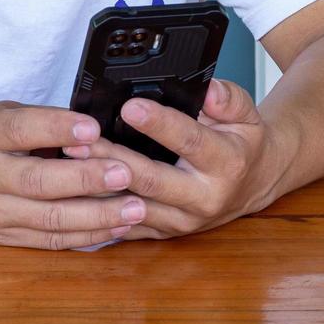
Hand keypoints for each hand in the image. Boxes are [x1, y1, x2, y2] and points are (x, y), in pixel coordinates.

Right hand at [0, 100, 148, 249]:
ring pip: (49, 219)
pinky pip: (51, 240)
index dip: (58, 129)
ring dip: (97, 215)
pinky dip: (88, 235)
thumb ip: (46, 121)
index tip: (94, 128)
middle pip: (38, 181)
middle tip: (126, 174)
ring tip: (135, 208)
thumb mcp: (7, 113)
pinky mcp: (5, 238)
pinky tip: (117, 226)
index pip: (22, 131)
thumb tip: (98, 130)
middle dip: (87, 180)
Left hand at [72, 79, 287, 239]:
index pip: (190, 141)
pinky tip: (73, 192)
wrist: (253, 185)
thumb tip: (208, 89)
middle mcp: (204, 198)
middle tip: (80, 140)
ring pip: (132, 207)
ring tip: (70, 161)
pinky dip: (98, 211)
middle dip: (113, 159)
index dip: (159, 124)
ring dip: (97, 187)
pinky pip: (125, 226)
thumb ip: (228, 98)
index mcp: (227, 164)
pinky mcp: (165, 234)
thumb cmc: (244, 143)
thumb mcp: (247, 113)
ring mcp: (183, 221)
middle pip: (151, 180)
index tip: (130, 107)